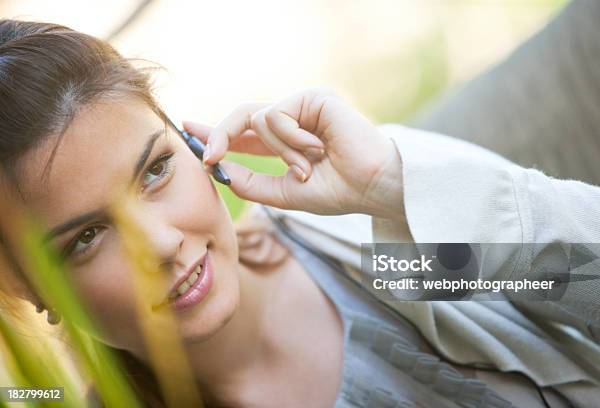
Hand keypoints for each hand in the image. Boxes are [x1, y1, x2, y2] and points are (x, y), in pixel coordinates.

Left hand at [183, 88, 403, 219]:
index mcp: (285, 141)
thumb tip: (217, 170)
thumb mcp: (283, 193)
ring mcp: (303, 106)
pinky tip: (317, 148)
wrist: (371, 187)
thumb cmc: (337, 191)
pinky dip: (290, 139)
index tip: (188, 130)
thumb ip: (250, 183)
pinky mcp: (312, 96)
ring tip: (308, 165)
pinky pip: (276, 115)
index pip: (243, 132)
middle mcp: (293, 120)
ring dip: (280, 151)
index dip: (216, 132)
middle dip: (220, 134)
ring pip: (259, 120)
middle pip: (242, 116)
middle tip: (209, 157)